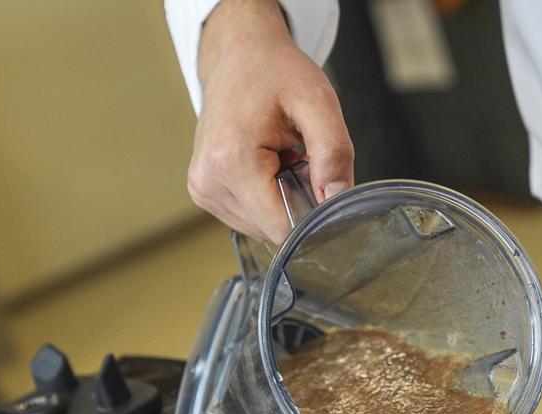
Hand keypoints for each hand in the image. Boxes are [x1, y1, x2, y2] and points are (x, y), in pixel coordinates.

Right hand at [187, 0, 353, 242]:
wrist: (238, 54)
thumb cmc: (274, 72)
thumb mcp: (317, 101)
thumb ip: (333, 152)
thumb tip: (338, 198)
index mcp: (231, 161)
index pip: (283, 228)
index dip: (312, 213)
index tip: (319, 179)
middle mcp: (209, 181)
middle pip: (273, 231)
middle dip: (297, 203)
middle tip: (299, 159)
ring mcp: (203, 189)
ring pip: (262, 227)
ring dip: (282, 201)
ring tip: (281, 158)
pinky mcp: (204, 190)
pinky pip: (249, 216)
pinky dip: (267, 197)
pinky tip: (268, 165)